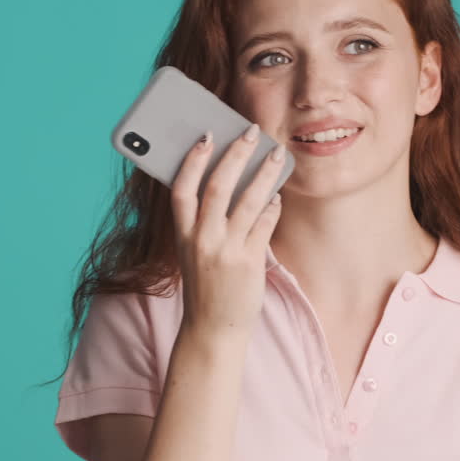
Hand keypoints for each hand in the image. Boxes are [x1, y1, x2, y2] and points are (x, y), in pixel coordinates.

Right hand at [171, 122, 285, 339]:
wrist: (213, 328)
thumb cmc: (205, 285)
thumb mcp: (192, 252)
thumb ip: (203, 222)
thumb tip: (230, 180)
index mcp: (182, 235)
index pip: (181, 189)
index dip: (192, 160)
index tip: (206, 136)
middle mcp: (202, 240)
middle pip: (218, 186)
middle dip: (236, 154)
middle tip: (251, 132)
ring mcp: (226, 251)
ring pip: (248, 200)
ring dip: (265, 173)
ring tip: (276, 155)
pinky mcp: (249, 261)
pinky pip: (265, 223)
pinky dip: (273, 205)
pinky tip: (277, 195)